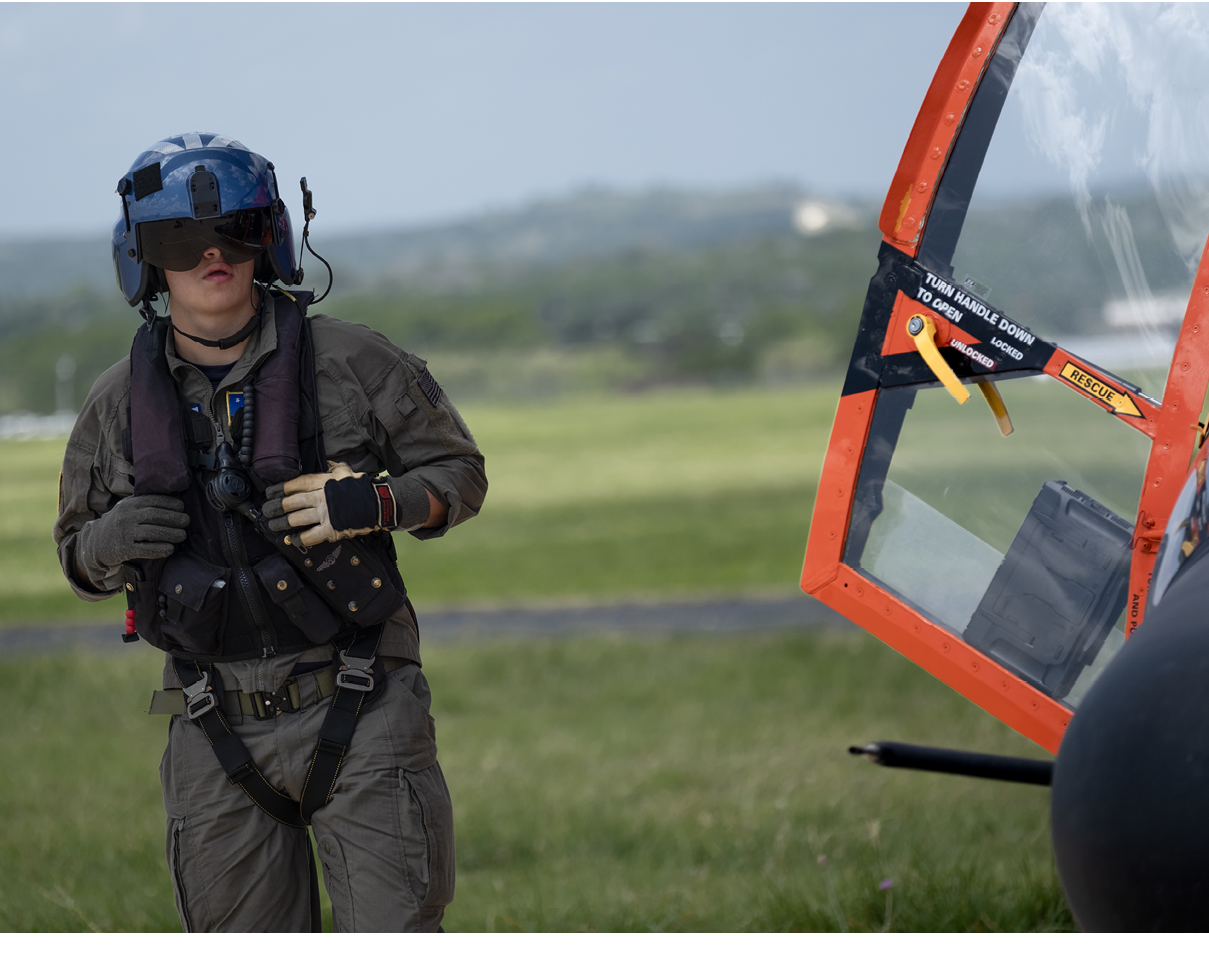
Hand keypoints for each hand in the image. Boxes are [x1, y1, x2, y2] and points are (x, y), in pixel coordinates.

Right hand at [77, 494, 189, 581]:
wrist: (95, 543)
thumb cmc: (119, 524)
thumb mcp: (127, 509)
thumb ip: (144, 503)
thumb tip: (174, 499)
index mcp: (129, 504)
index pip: (153, 501)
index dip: (170, 504)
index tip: (182, 508)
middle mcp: (126, 517)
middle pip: (154, 515)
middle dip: (174, 518)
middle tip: (187, 521)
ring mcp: (124, 533)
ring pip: (152, 532)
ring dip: (171, 534)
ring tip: (182, 535)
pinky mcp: (123, 549)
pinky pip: (145, 549)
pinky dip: (160, 549)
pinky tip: (170, 549)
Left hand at [262, 462, 396, 546]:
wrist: (378, 503)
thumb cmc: (361, 487)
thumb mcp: (346, 471)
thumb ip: (333, 468)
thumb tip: (326, 463)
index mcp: (323, 482)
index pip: (295, 484)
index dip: (280, 489)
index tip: (270, 492)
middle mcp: (320, 497)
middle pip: (291, 502)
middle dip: (276, 507)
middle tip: (267, 510)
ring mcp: (325, 514)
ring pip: (296, 519)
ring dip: (282, 523)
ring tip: (273, 525)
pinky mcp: (331, 529)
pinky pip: (309, 535)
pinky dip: (298, 538)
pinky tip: (291, 539)